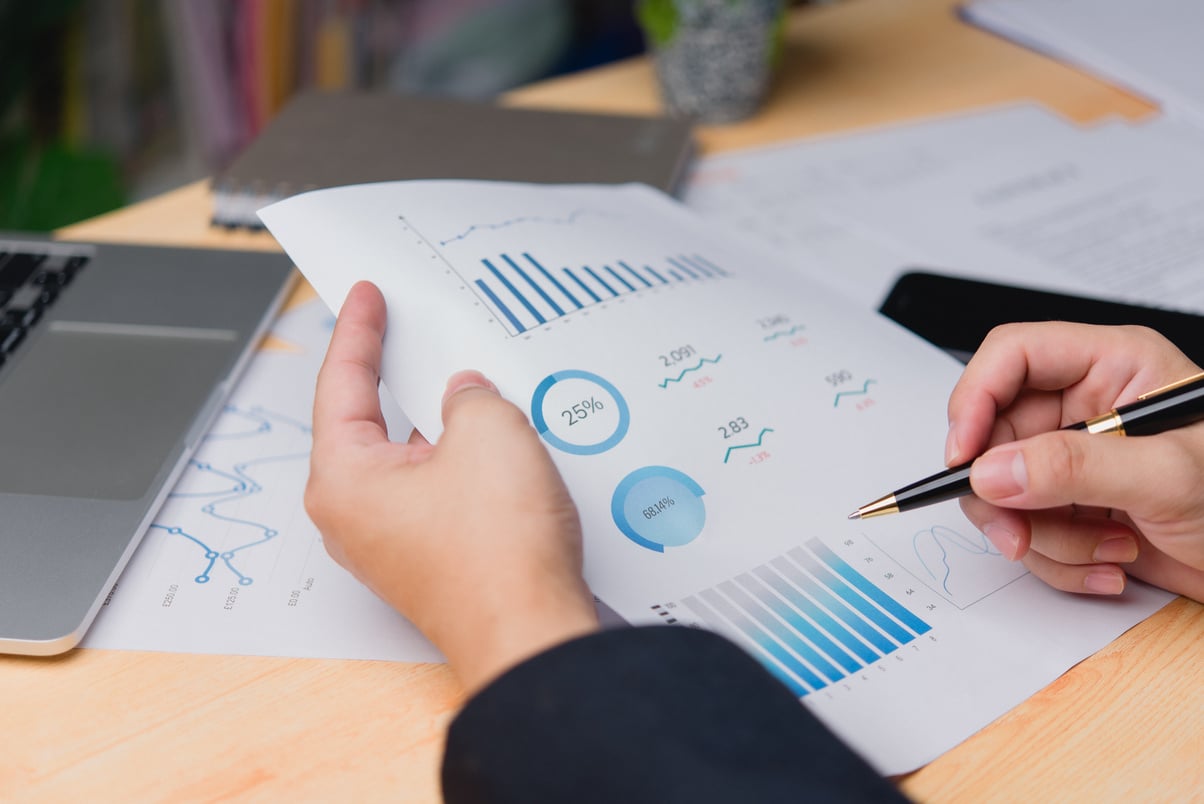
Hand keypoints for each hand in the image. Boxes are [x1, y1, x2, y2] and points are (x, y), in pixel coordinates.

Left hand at [305, 281, 597, 691]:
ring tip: (466, 379)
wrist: (532, 635)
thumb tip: (465, 395)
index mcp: (344, 480)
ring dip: (438, 421)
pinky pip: (435, 490)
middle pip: (368, 422)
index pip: (342, 384)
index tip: (364, 296)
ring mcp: (392, 542)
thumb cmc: (498, 553)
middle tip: (406, 326)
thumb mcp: (490, 434)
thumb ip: (470, 395)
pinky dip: (458, 458)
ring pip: (409, 459)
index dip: (358, 331)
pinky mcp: (430, 559)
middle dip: (394, 374)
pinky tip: (492, 438)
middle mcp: (355, 516)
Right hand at [946, 322, 1203, 601]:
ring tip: (1103, 549)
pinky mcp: (1074, 506)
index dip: (975, 399)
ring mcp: (1078, 460)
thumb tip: (992, 471)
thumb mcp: (1169, 478)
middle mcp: (1088, 406)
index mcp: (1114, 366)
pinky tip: (1111, 563)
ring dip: (1043, 536)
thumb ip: (1075, 467)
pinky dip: (1059, 559)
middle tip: (1018, 532)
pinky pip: (1027, 529)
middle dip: (1005, 493)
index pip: (1012, 356)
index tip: (964, 457)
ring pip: (1004, 490)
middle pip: (994, 433)